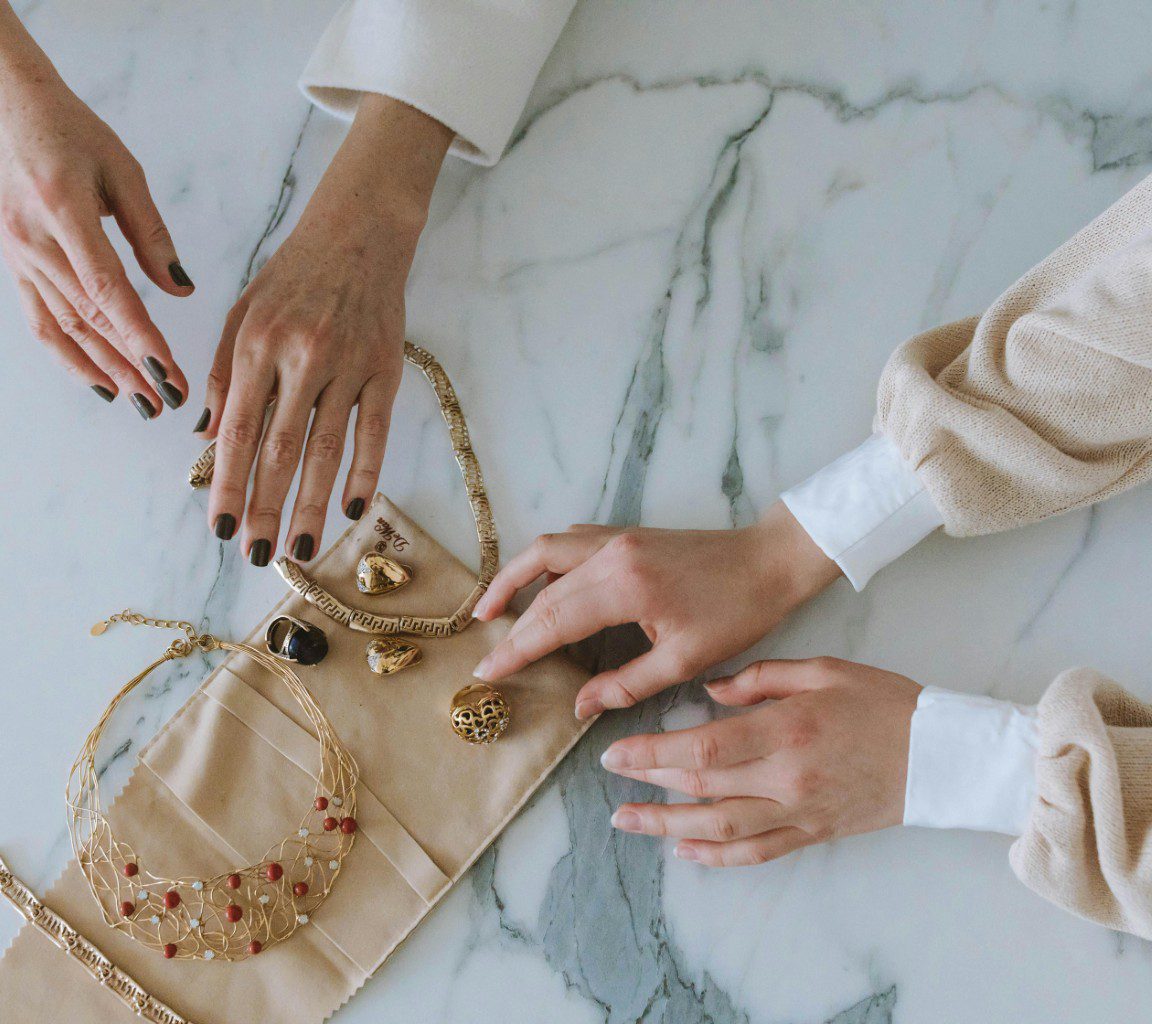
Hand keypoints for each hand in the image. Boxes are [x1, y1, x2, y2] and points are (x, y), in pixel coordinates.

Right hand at [0, 30, 191, 414]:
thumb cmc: (71, 133)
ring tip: (142, 404)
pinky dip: (69, 357)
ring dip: (105, 370)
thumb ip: (152, 233)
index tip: (166, 370)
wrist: (8, 110)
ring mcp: (19, 257)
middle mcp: (34, 242)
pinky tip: (101, 383)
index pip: (107, 289)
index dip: (138, 335)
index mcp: (65, 211)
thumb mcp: (123, 171)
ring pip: (65, 327)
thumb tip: (181, 288)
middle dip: (131, 365)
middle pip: (88, 318)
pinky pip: (41, 321)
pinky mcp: (15, 265)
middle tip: (168, 399)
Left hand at [201, 95, 451, 564]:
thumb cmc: (294, 274)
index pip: (238, 430)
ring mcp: (347, 365)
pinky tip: (352, 508)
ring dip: (312, 503)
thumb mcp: (243, 312)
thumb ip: (224, 375)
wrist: (360, 232)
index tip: (221, 528)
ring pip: (326, 448)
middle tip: (257, 554)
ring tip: (301, 547)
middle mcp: (300, 358)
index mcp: (256, 344)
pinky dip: (365, 472)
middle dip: (266, 508)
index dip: (228, 484)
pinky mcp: (386, 370)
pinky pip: (375, 431)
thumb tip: (207, 438)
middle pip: (280, 449)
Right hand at [472, 502, 842, 717]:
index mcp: (626, 588)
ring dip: (513, 579)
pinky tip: (536, 582)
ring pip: (545, 551)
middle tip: (486, 656)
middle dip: (510, 625)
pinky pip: (568, 540)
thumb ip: (626, 685)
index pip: (553, 620)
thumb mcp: (685, 661)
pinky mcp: (625, 532)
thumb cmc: (737, 613)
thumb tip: (580, 707)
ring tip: (488, 609)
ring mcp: (616, 537)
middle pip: (542, 589)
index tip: (489, 671)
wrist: (769, 561)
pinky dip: (542, 560)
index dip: (517, 649)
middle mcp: (612, 554)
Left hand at [601, 658, 919, 865]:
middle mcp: (787, 777)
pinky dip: (717, 857)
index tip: (616, 750)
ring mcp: (800, 811)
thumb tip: (709, 690)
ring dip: (667, 826)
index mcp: (786, 729)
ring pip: (721, 828)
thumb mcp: (823, 668)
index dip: (652, 753)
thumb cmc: (884, 701)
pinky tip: (683, 850)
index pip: (702, 749)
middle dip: (648, 783)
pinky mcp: (814, 833)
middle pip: (702, 788)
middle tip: (611, 776)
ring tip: (627, 821)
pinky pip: (758, 853)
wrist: (944, 754)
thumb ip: (759, 676)